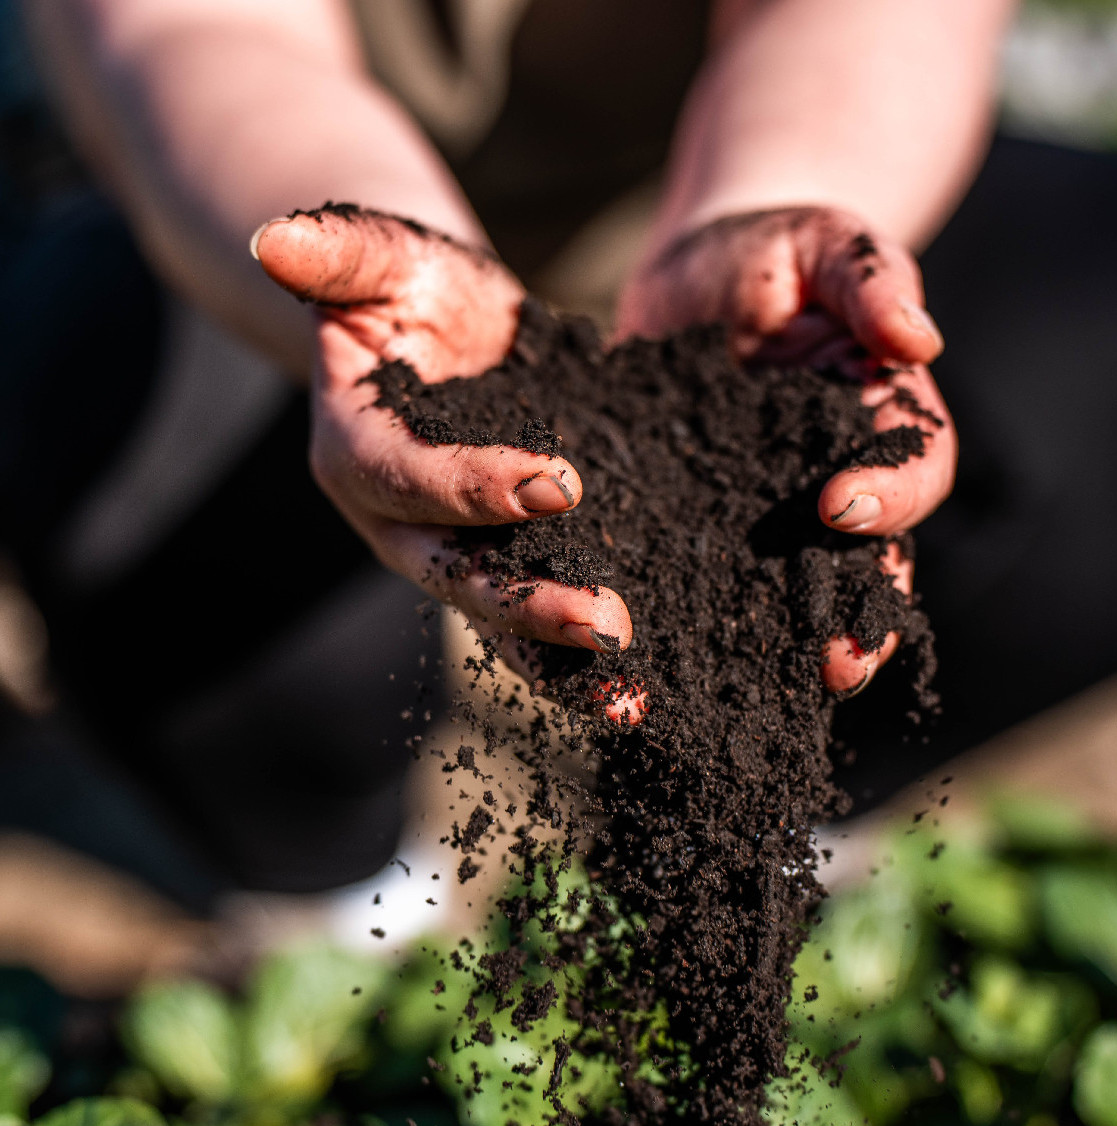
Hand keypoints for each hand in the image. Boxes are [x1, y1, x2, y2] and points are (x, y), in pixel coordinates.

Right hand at [254, 207, 632, 664]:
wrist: (445, 333)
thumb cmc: (411, 290)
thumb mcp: (378, 258)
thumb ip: (338, 253)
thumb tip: (277, 237)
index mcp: (355, 453)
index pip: (408, 480)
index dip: (474, 486)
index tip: (563, 482)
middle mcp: (396, 525)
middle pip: (456, 577)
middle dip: (531, 604)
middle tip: (608, 624)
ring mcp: (449, 556)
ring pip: (499, 620)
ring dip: (563, 659)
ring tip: (630, 693)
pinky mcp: (502, 565)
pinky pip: (535, 624)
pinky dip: (580, 661)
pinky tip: (636, 690)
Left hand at [616, 206, 952, 694]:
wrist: (694, 278)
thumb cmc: (776, 252)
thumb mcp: (826, 244)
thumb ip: (871, 278)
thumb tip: (919, 335)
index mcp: (884, 426)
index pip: (913, 470)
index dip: (890, 496)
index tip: (837, 505)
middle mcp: (840, 491)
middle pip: (870, 568)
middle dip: (856, 619)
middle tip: (837, 663)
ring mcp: (775, 524)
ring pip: (796, 601)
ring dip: (786, 653)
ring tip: (759, 695)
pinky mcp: (707, 537)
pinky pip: (708, 590)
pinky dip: (690, 632)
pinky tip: (660, 666)